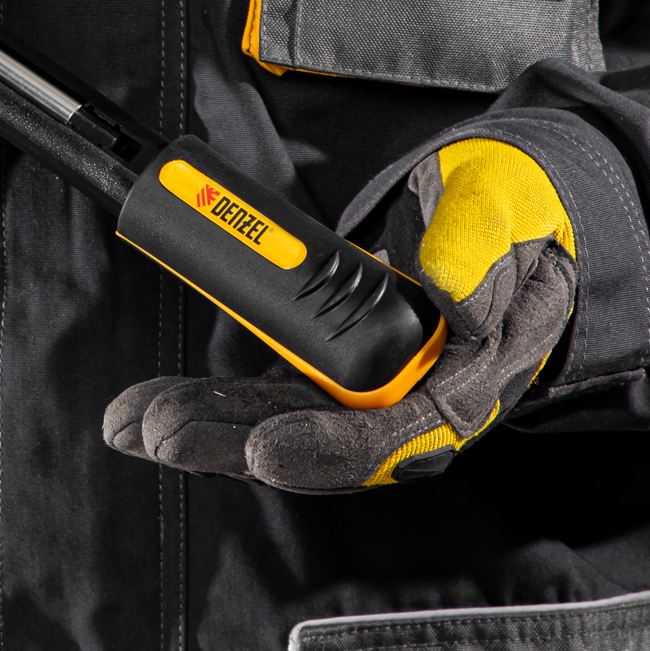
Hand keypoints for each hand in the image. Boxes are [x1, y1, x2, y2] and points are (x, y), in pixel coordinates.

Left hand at [103, 139, 575, 490]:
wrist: (507, 200)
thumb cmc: (516, 202)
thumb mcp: (510, 202)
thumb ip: (482, 242)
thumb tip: (449, 295)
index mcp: (476, 376)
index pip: (405, 439)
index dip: (332, 449)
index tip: (266, 447)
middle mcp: (419, 401)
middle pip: (323, 447)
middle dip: (237, 444)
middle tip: (164, 432)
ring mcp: (372, 391)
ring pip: (282, 427)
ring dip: (207, 428)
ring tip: (133, 422)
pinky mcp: (333, 370)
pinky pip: (267, 395)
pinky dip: (208, 401)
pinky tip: (147, 405)